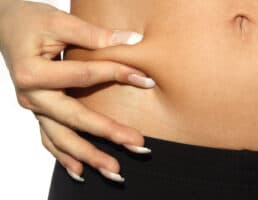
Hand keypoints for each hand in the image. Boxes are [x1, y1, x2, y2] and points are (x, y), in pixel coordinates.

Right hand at [0, 1, 154, 182]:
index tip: (145, 80)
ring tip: (114, 171)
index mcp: (34, 73)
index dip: (117, 75)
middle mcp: (32, 96)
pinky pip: (50, 139)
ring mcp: (35, 108)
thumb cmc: (30, 23)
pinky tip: (81, 171)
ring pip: (63, 139)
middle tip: (137, 145)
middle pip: (75, 120)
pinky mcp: (40, 112)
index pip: (85, 76)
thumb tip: (132, 40)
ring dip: (89, 156)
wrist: (5, 27)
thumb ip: (94, 34)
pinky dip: (64, 157)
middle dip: (108, 133)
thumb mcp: (59, 22)